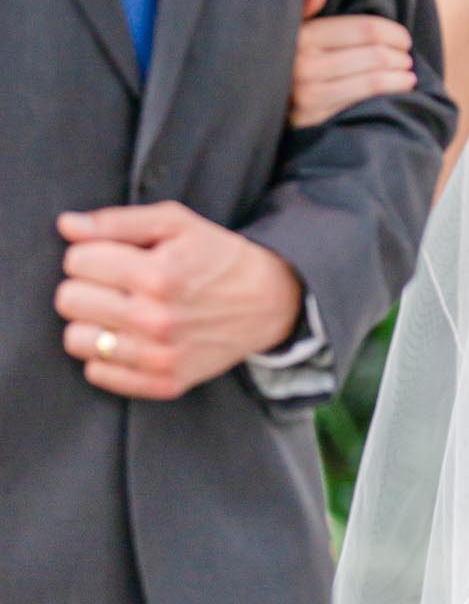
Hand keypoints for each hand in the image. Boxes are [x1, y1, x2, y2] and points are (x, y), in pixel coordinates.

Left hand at [55, 203, 304, 399]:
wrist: (267, 301)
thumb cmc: (216, 256)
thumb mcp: (175, 223)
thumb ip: (116, 221)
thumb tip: (67, 225)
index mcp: (157, 274)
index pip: (76, 261)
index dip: (90, 253)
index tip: (112, 256)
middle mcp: (156, 319)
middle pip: (69, 301)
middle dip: (86, 285)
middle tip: (115, 284)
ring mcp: (160, 356)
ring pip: (76, 340)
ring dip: (92, 322)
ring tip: (119, 311)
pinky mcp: (164, 382)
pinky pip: (98, 373)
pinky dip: (106, 355)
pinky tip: (129, 337)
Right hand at [290, 0, 414, 126]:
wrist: (259, 103)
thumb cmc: (284, 61)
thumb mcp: (289, 32)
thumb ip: (305, 11)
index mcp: (304, 37)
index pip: (366, 29)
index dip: (393, 32)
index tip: (404, 38)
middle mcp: (305, 65)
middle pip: (375, 55)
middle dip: (400, 55)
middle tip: (407, 57)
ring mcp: (310, 95)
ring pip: (375, 80)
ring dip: (401, 76)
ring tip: (408, 73)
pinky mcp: (316, 119)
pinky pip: (365, 102)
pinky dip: (391, 93)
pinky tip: (400, 88)